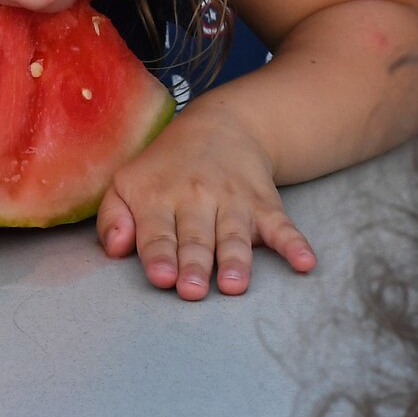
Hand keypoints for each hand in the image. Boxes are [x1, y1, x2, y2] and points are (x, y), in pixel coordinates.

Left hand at [97, 104, 315, 299]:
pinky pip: (281, 225)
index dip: (159, 255)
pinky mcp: (264, 203)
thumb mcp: (126, 183)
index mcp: (157, 197)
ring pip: (234, 234)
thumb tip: (114, 249)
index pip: (157, 232)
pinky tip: (304, 262)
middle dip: (195, 264)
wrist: (220, 125)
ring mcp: (233, 201)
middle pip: (196, 237)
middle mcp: (196, 198)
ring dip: (236, 260)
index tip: (162, 277)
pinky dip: (294, 243)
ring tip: (235, 286)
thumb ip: (113, 218)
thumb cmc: (164, 168)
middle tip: (193, 291)